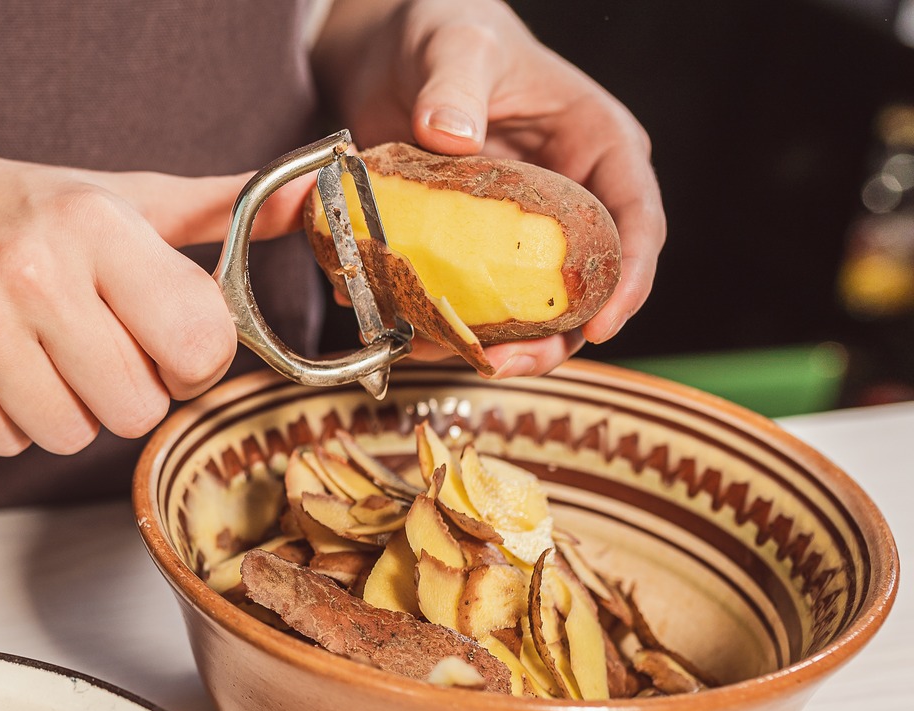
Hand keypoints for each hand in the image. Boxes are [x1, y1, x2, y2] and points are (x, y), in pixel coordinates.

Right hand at [0, 141, 308, 455]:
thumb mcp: (110, 194)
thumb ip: (216, 213)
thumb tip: (312, 202)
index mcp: (93, 224)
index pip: (200, 343)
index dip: (189, 359)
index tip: (162, 341)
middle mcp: (33, 273)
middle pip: (139, 407)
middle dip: (122, 389)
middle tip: (85, 345)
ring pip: (74, 437)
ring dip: (62, 409)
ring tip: (29, 351)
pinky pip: (9, 446)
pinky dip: (5, 421)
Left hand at [315, 0, 666, 377]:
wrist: (387, 53)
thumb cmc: (443, 32)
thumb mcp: (454, 44)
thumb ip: (455, 82)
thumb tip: (453, 134)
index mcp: (598, 147)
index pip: (636, 220)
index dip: (629, 279)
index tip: (604, 326)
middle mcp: (569, 201)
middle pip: (585, 289)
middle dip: (551, 339)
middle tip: (504, 364)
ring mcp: (518, 236)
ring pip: (528, 313)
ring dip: (491, 347)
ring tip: (445, 357)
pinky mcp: (468, 254)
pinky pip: (466, 304)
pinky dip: (438, 326)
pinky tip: (405, 336)